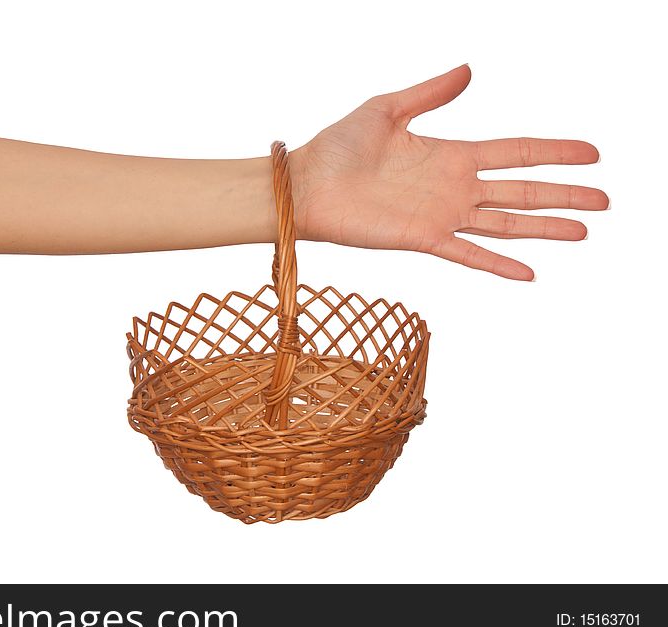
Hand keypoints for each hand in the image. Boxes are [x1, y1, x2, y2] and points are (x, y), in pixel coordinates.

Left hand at [290, 65, 607, 279]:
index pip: (515, 152)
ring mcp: (442, 215)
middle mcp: (453, 187)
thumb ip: (430, 93)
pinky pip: (469, 254)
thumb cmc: (337, 146)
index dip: (553, 152)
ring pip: (506, 223)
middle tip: (605, 200)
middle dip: (564, 195)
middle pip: (522, 190)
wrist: (305, 184)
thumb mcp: (387, 109)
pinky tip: (530, 273)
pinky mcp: (423, 239)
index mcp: (450, 154)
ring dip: (545, 227)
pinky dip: (498, 264)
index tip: (591, 153)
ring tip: (584, 231)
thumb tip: (470, 69)